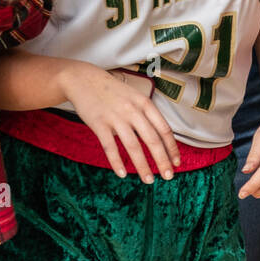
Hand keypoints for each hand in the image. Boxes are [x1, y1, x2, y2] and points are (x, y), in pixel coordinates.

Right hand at [58, 62, 180, 182]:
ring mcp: (115, 117)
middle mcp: (132, 110)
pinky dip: (117, 162)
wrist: (84, 80)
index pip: (163, 128)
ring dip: (142, 166)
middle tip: (168, 177)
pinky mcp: (99, 124)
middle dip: (162, 160)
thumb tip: (159, 138)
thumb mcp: (134, 96)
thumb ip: (145, 114)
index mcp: (144, 103)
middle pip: (152, 140)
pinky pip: (110, 147)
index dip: (172, 147)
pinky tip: (123, 174)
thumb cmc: (112, 91)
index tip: (176, 162)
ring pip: (133, 146)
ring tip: (149, 180)